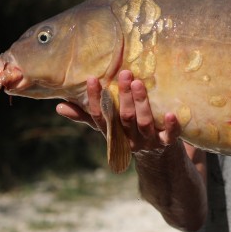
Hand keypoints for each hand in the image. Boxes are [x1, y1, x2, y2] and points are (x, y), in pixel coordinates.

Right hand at [56, 70, 180, 151]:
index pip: (100, 116)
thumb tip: (58, 106)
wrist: (158, 158)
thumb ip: (87, 116)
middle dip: (123, 96)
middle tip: (125, 73)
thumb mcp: (108, 127)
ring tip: (140, 83)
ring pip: (144, 123)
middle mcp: (129, 138)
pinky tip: (172, 113)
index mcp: (113, 133)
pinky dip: (171, 126)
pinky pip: (170, 136)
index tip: (92, 79)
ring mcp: (148, 142)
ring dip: (142, 103)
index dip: (95, 99)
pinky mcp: (167, 144)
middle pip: (124, 117)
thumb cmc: (129, 133)